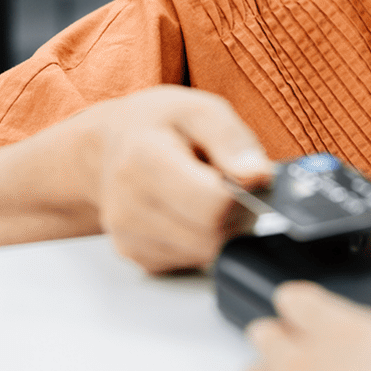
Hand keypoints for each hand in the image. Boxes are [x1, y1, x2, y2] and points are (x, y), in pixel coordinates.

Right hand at [76, 85, 272, 272]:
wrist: (112, 143)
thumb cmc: (158, 123)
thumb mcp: (200, 109)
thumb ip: (232, 141)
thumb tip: (258, 176)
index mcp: (145, 160)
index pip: (214, 206)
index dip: (244, 195)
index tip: (245, 176)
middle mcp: (128, 205)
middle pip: (211, 236)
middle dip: (235, 214)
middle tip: (229, 185)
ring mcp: (127, 236)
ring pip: (203, 254)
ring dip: (218, 229)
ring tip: (205, 193)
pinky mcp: (134, 255)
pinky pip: (188, 261)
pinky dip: (199, 240)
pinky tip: (188, 211)